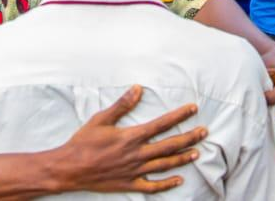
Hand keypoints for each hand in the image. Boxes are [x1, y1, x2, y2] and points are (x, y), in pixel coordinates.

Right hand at [51, 85, 204, 193]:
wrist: (70, 169)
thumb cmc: (84, 142)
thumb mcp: (101, 119)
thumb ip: (122, 105)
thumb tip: (138, 88)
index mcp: (131, 137)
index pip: (161, 124)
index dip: (179, 116)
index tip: (193, 109)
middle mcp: (137, 154)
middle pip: (169, 145)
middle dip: (189, 137)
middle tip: (204, 131)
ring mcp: (135, 171)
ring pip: (165, 165)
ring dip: (182, 158)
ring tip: (197, 152)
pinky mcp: (130, 184)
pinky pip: (152, 186)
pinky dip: (167, 184)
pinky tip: (179, 179)